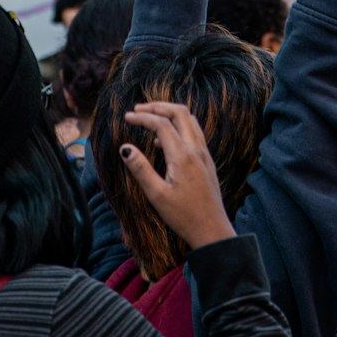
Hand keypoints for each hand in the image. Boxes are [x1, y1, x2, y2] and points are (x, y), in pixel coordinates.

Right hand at [120, 100, 233, 250]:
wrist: (212, 230)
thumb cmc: (183, 216)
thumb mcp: (156, 195)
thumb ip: (140, 169)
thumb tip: (124, 147)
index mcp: (182, 156)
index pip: (161, 124)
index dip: (143, 117)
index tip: (127, 117)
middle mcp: (196, 149)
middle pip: (180, 112)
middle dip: (158, 106)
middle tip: (139, 109)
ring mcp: (204, 154)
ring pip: (189, 120)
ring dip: (170, 113)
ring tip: (150, 118)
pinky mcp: (206, 161)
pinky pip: (194, 132)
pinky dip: (178, 125)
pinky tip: (164, 140)